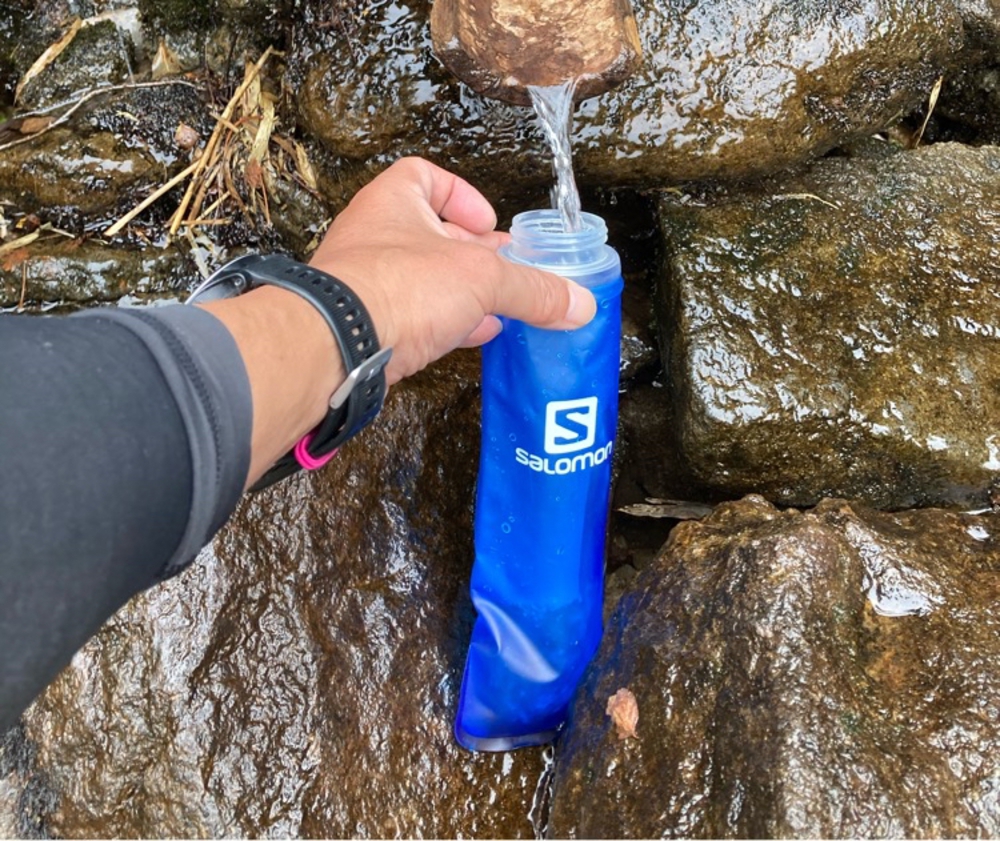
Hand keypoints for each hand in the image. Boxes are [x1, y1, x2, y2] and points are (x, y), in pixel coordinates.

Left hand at [308, 157, 596, 384]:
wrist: (336, 348)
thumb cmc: (395, 288)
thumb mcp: (482, 279)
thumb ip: (533, 289)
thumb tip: (578, 303)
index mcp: (394, 201)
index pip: (425, 176)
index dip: (462, 194)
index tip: (489, 222)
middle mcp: (374, 237)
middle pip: (430, 235)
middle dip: (471, 254)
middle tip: (504, 271)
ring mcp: (365, 282)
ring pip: (420, 280)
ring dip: (458, 293)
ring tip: (495, 309)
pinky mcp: (365, 327)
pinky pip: (410, 318)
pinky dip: (442, 324)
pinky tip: (468, 336)